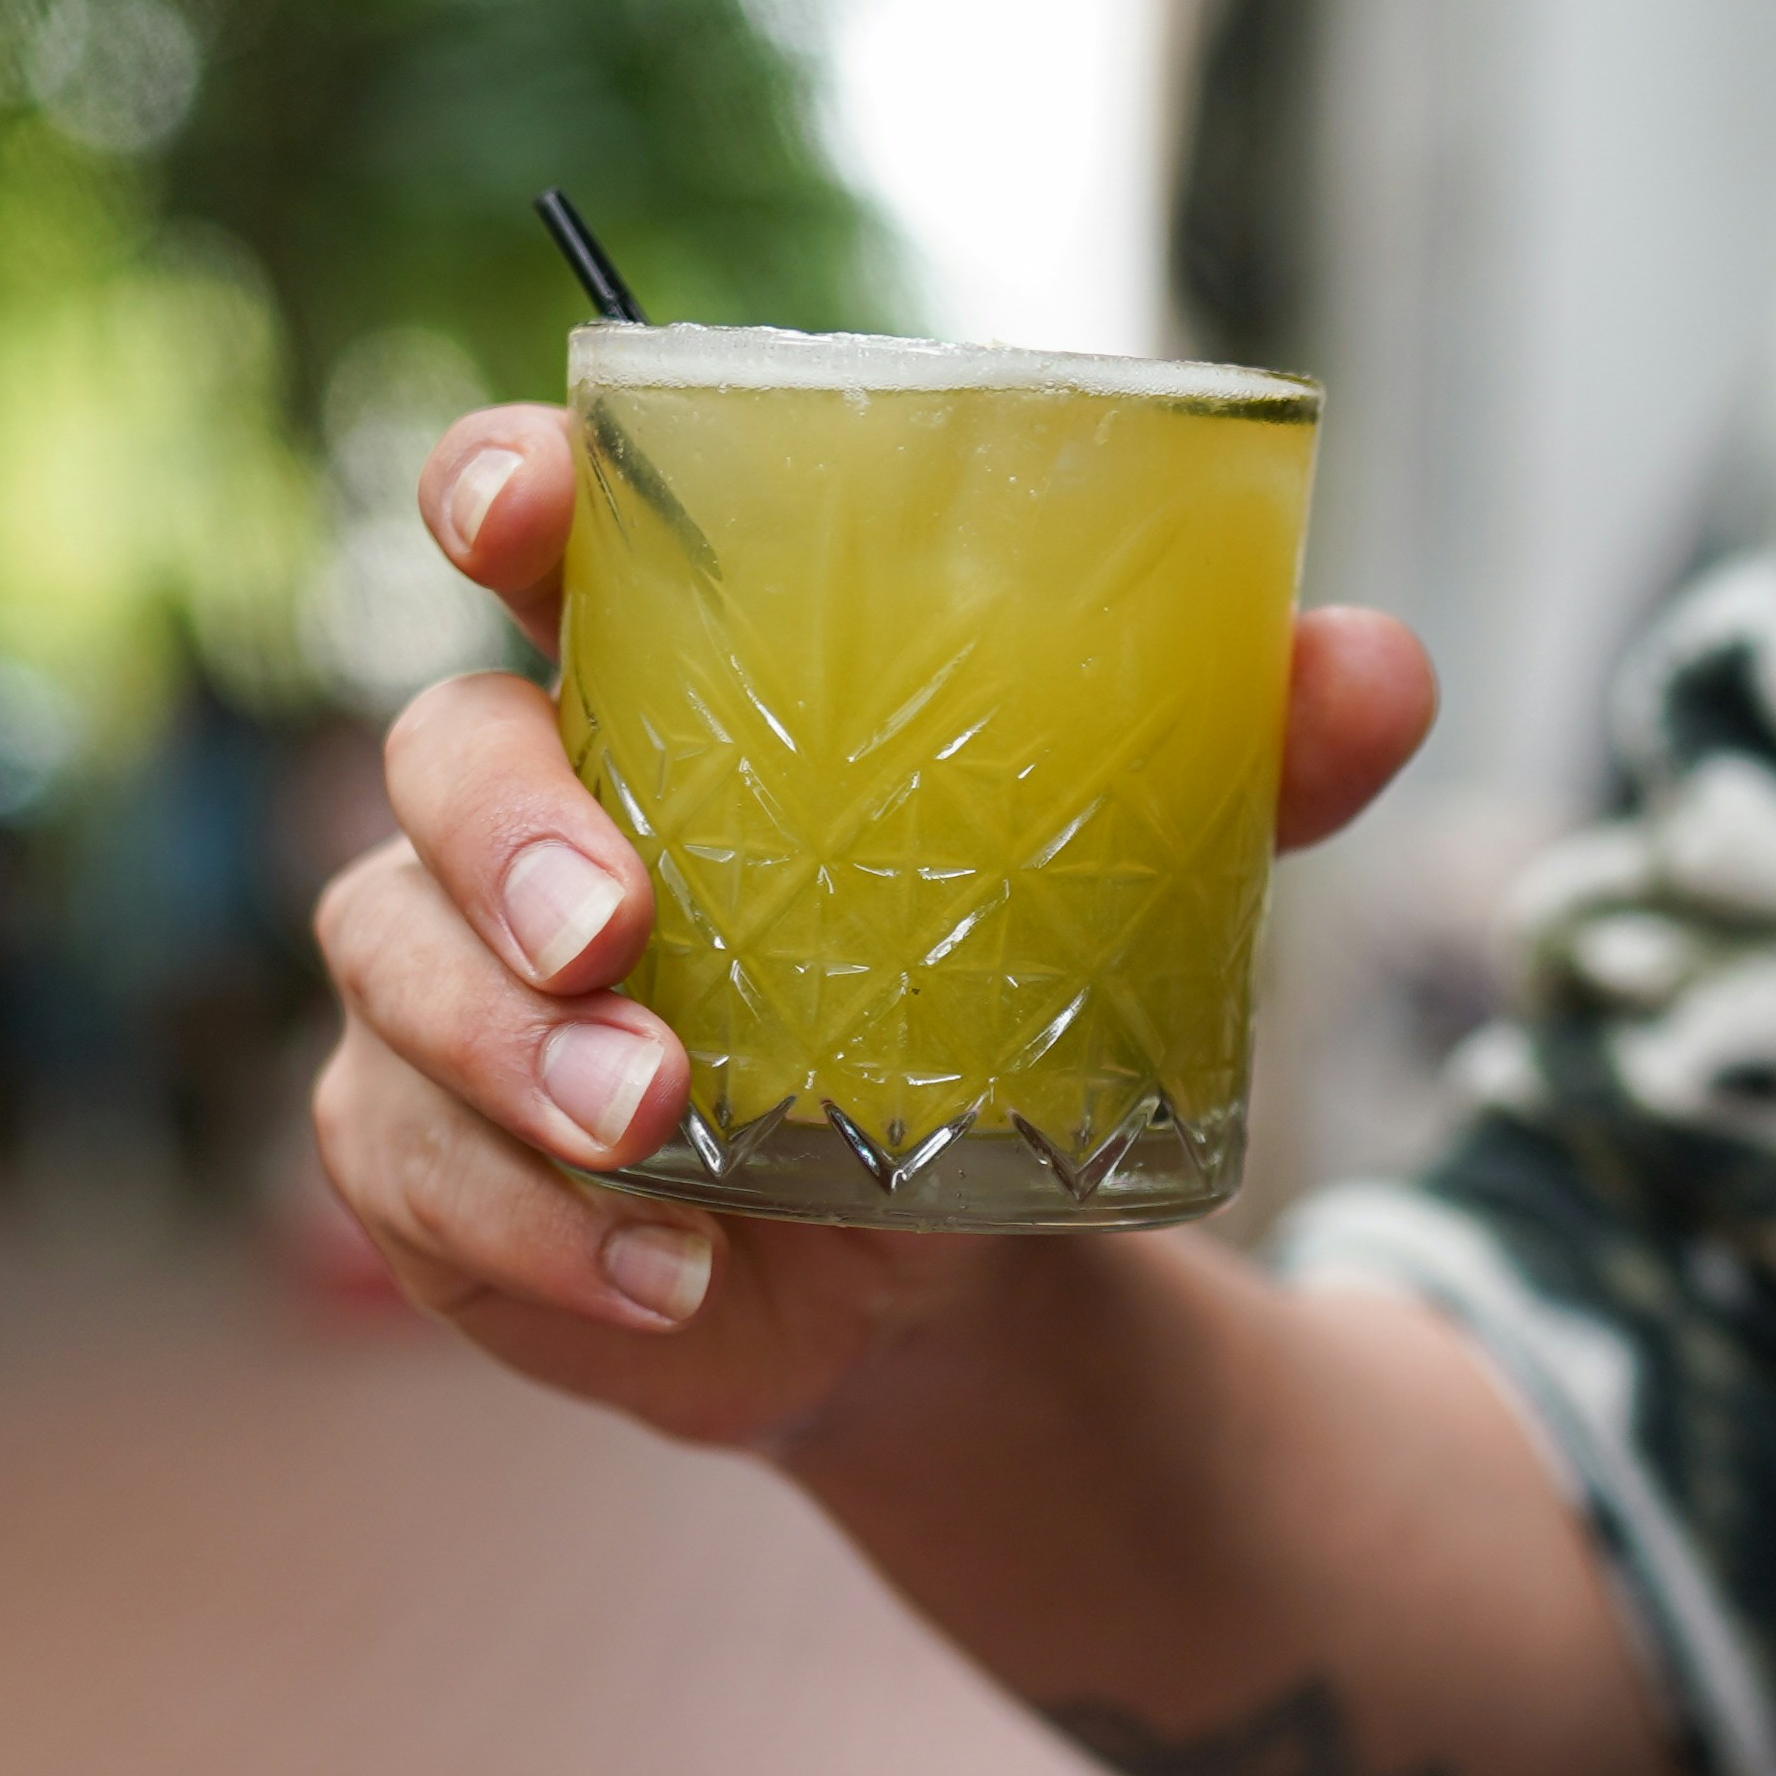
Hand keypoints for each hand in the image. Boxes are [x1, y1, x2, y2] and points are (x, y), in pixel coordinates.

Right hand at [310, 401, 1438, 1449]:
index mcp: (662, 685)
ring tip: (662, 1133)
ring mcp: (452, 986)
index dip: (499, 491)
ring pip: (395, 981)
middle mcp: (523, 813)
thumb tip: (1380, 667)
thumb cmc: (1000, 1001)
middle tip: (622, 936)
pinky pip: (413, 1177)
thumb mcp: (1136, 878)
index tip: (516, 512)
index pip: (533, 534)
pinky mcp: (428, 1153)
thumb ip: (1245, 762)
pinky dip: (533, 1237)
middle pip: (439, 760)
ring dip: (511, 1057)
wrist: (956, 1265)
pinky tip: (667, 1283)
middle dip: (504, 841)